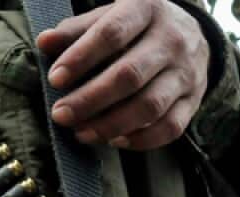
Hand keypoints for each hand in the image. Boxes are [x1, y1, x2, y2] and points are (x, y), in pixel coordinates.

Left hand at [36, 0, 210, 151]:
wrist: (192, 33)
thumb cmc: (138, 27)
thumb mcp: (110, 16)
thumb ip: (77, 30)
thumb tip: (44, 43)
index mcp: (147, 9)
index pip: (112, 34)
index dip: (81, 58)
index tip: (55, 79)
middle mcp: (172, 39)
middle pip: (130, 75)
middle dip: (90, 99)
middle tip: (61, 115)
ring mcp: (186, 72)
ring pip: (150, 106)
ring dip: (111, 125)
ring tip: (81, 133)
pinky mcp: (195, 100)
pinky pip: (170, 127)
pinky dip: (141, 140)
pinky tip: (114, 141)